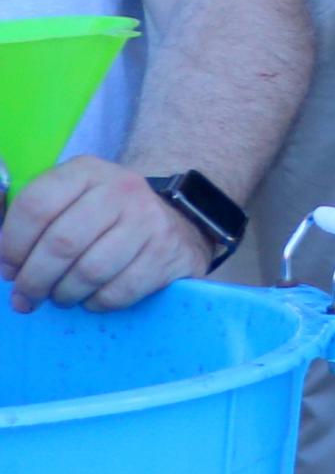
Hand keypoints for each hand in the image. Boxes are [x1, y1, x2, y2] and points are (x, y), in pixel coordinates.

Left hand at [2, 156, 220, 311]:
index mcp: (86, 171)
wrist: (177, 223)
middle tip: (26, 297)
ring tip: (59, 298)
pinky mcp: (166, 253)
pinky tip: (92, 298)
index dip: (12, 245)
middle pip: (61, 243)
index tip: (7, 269)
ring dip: (64, 294)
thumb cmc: (107, 217)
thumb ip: (36, 220)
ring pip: (89, 271)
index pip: (36, 205)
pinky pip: (118, 291)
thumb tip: (3, 264)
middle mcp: (121, 189)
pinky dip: (96, 303)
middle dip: (34, 279)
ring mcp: (149, 220)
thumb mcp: (72, 201)